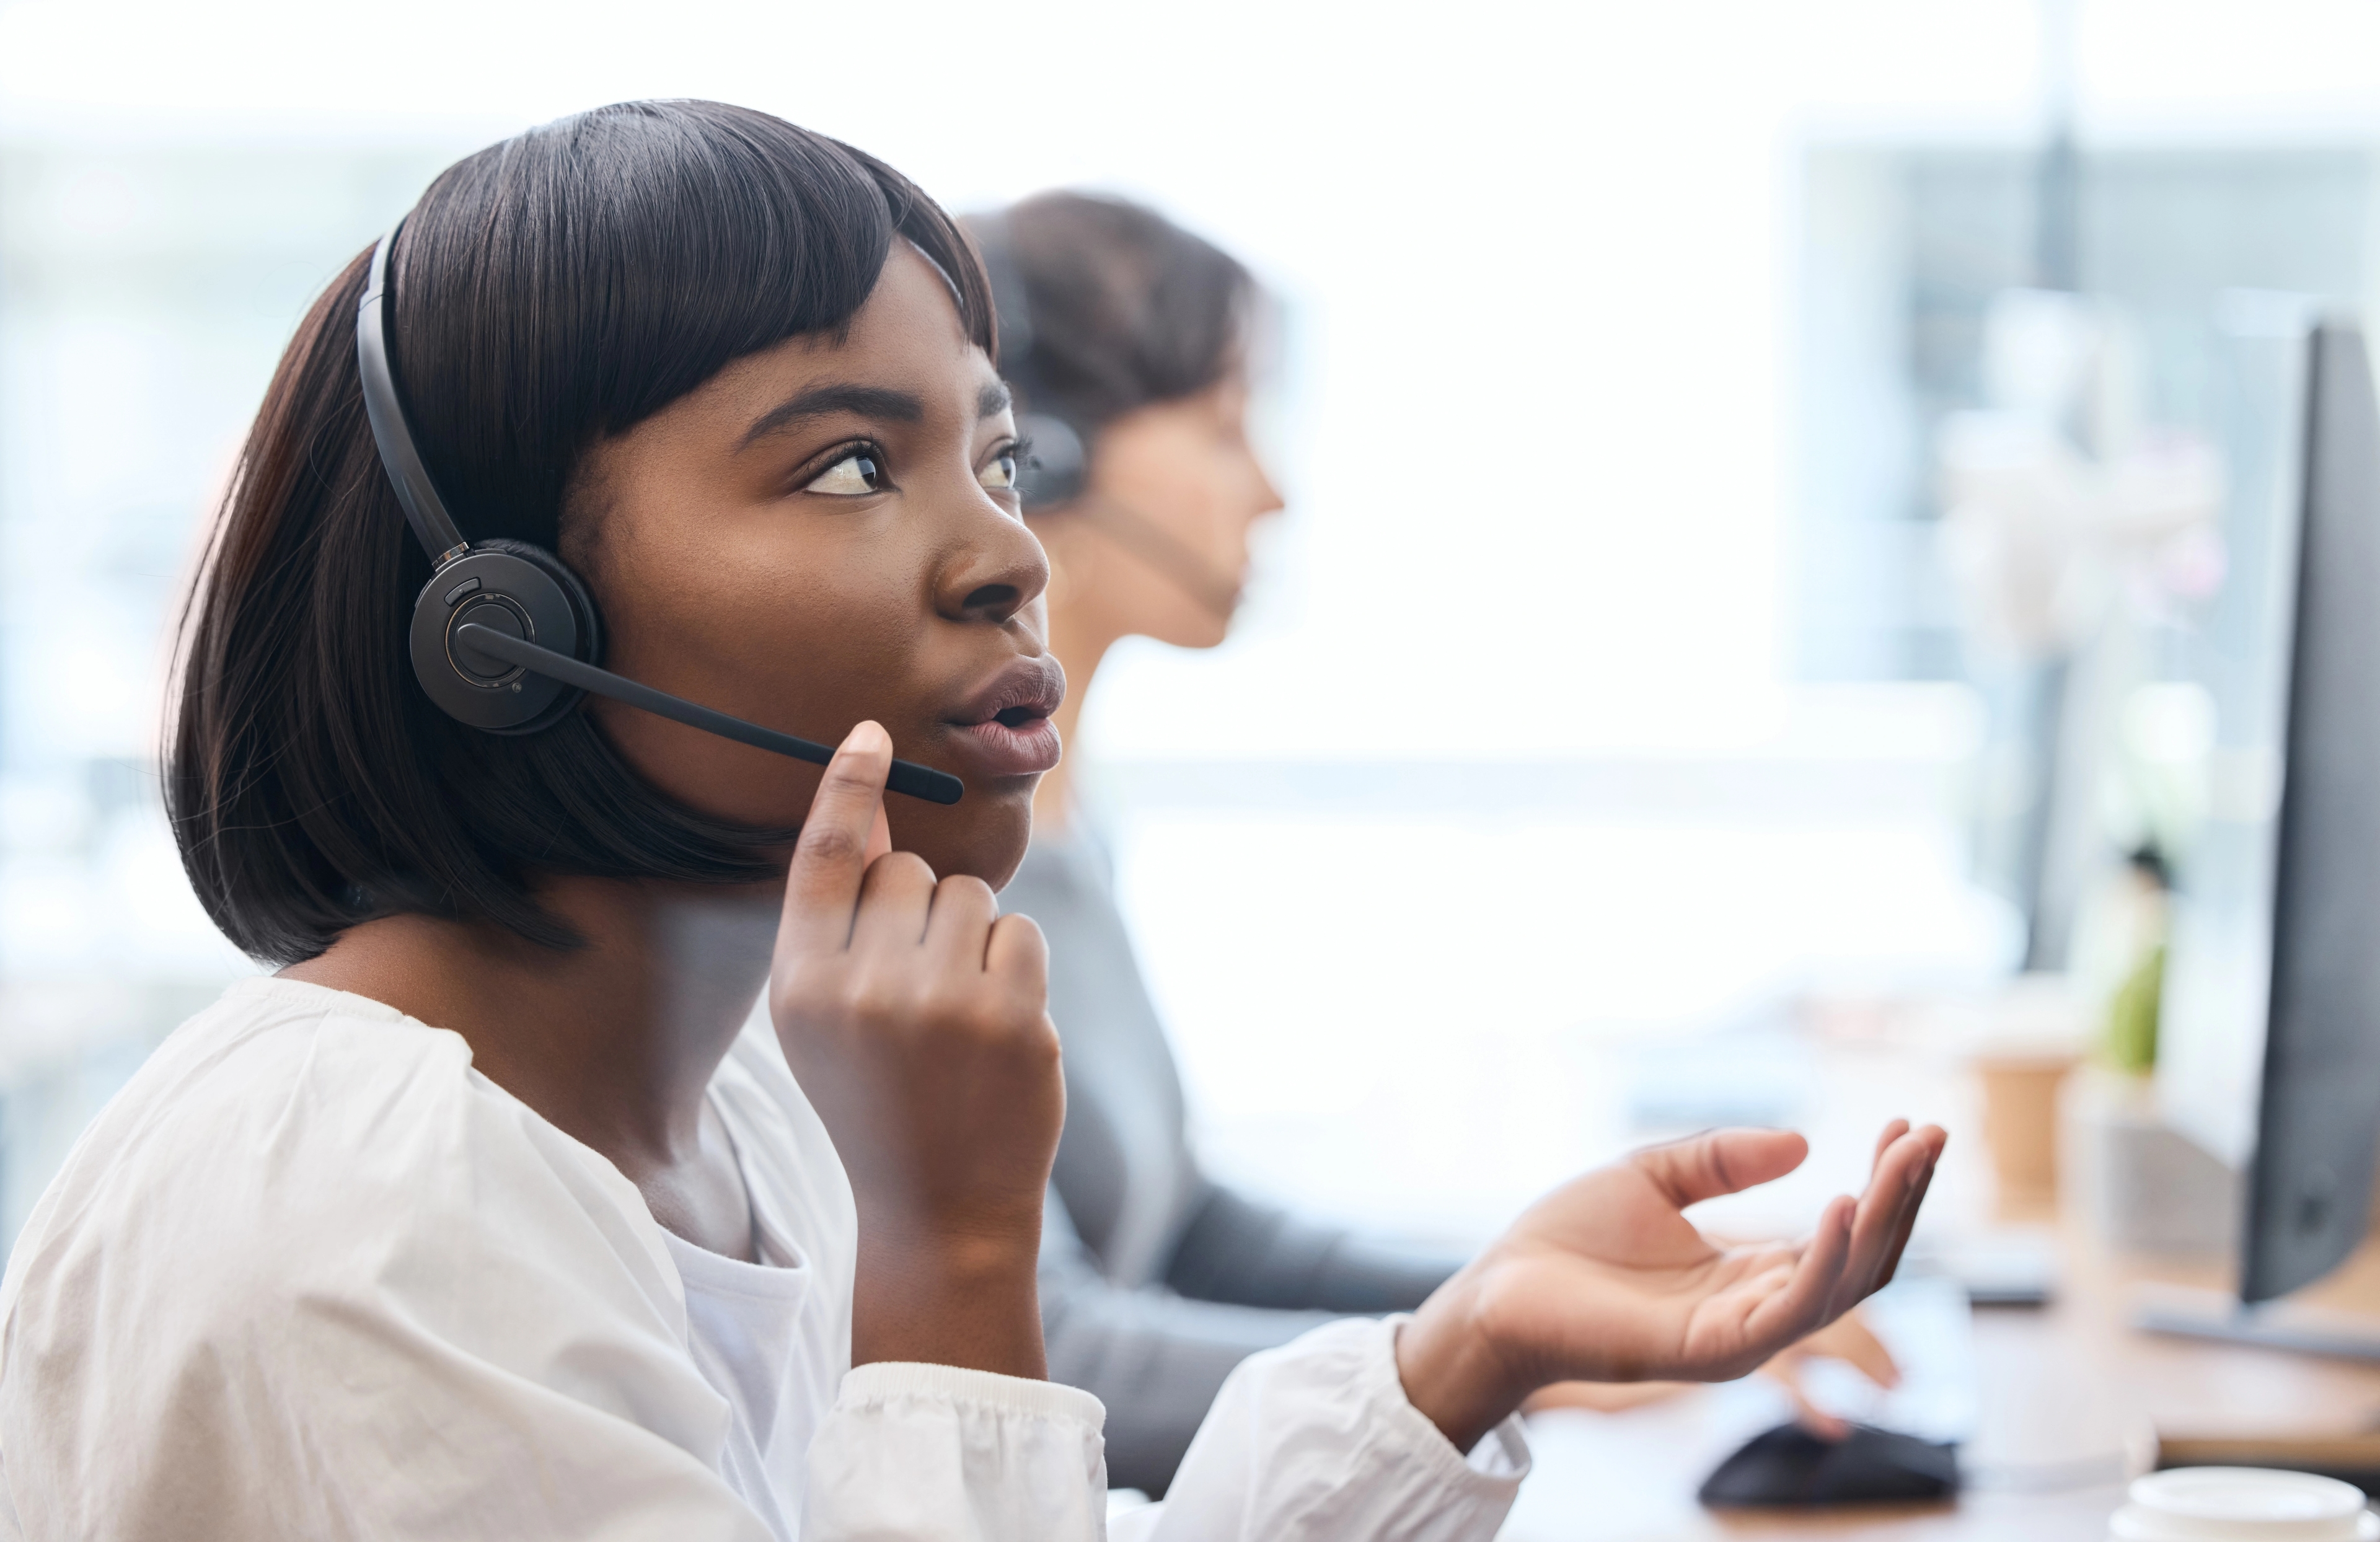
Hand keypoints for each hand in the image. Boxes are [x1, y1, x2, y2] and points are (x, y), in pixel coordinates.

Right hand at [768, 722, 1062, 1376]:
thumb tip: (872, 806)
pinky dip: (1013, 966)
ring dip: (969, 936)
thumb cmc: (877, 1098)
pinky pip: (1019, 930)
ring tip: (954, 1013)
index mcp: (801, 989)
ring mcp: (943, 1003)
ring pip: (969, 893)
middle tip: (914, 988)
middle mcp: (864, 989)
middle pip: (907, 870)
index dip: (848, 788)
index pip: (825, 858)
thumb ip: (838, 922)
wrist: (939, 1209)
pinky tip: (995, 1026)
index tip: (870, 734)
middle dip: (918, 908)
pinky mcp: (1012, 1017)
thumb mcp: (825, 1019)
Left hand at [1399, 1120, 1943, 1451]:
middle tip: (1929, 1134)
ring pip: (1841, 1284)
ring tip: (1901, 1159)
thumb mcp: (1651, 1176)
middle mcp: (1757, 1309)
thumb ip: (1722, 1161)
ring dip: (1881, 1219)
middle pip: (1861, 1261)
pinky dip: (1822, 1260)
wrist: (1496, 1287)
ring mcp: (1738, 1335)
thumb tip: (1802, 1142)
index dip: (1884, 1185)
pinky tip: (1839, 1203)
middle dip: (1903, 1198)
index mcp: (1748, 1273)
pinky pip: (1788, 1311)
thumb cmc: (1564, 1241)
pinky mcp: (1708, 1349)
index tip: (1908, 1127)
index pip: (1844, 1234)